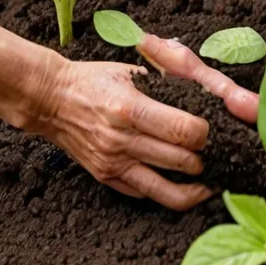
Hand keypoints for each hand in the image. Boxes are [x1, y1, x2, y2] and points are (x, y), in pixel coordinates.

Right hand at [32, 33, 258, 210]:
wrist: (50, 99)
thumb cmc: (96, 80)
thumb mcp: (132, 70)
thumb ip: (170, 77)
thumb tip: (214, 89)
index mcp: (130, 108)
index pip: (183, 130)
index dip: (206, 133)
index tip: (213, 129)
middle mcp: (121, 140)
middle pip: (182, 161)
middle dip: (206, 158)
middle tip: (216, 151)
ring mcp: (113, 163)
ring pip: (168, 191)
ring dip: (196, 186)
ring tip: (210, 179)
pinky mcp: (107, 178)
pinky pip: (148, 194)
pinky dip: (170, 192)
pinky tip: (184, 184)